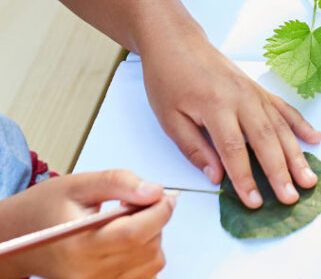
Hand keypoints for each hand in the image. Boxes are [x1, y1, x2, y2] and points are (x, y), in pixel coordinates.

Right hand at [1, 171, 172, 278]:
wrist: (23, 239)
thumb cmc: (49, 208)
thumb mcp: (82, 183)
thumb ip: (121, 183)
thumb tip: (155, 191)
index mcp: (79, 244)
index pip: (134, 234)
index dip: (160, 211)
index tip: (166, 196)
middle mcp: (85, 273)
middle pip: (147, 249)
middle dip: (155, 221)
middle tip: (139, 205)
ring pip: (151, 265)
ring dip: (151, 239)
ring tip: (127, 224)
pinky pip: (142, 277)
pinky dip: (145, 257)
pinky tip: (127, 242)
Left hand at [139, 33, 320, 208]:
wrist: (177, 42)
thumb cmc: (168, 80)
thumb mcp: (169, 119)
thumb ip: (194, 148)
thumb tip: (217, 176)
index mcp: (215, 106)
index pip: (234, 149)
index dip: (245, 178)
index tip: (255, 203)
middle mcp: (241, 97)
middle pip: (265, 139)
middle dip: (281, 171)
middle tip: (292, 197)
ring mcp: (253, 91)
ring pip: (280, 125)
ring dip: (296, 153)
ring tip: (309, 177)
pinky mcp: (258, 88)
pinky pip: (283, 107)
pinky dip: (300, 123)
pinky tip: (315, 138)